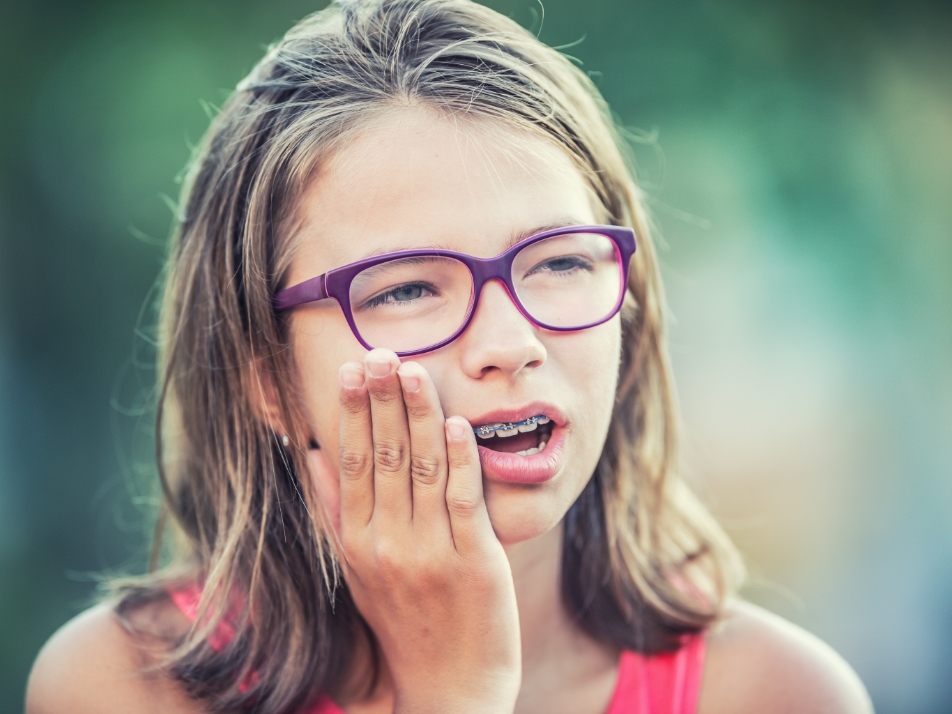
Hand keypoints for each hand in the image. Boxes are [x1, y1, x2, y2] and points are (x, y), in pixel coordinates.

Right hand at [307, 349, 520, 713]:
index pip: (350, 463)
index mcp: (356, 543)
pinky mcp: (473, 562)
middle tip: (382, 351)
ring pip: (420, 469)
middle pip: (381, 456)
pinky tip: (456, 423)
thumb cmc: (403, 623)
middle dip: (383, 399)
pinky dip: (459, 459)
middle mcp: (386, 543)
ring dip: (418, 414)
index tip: (352, 369)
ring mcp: (430, 552)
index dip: (351, 412)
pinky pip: (463, 501)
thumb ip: (333, 511)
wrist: (447, 689)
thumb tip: (312, 454)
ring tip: (414, 369)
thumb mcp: (355, 571)